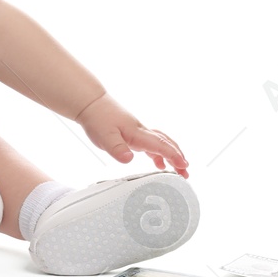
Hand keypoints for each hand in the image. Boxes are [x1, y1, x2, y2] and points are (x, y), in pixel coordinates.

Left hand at [74, 94, 188, 177]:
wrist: (91, 104)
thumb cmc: (98, 118)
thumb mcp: (104, 137)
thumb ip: (117, 149)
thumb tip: (129, 160)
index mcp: (137, 133)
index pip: (160, 145)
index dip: (173, 156)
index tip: (184, 165)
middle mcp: (142, 132)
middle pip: (166, 144)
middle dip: (178, 157)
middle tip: (186, 172)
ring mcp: (139, 132)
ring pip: (161, 143)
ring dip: (172, 155)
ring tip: (179, 169)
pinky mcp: (133, 133)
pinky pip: (152, 144)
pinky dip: (159, 154)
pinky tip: (159, 163)